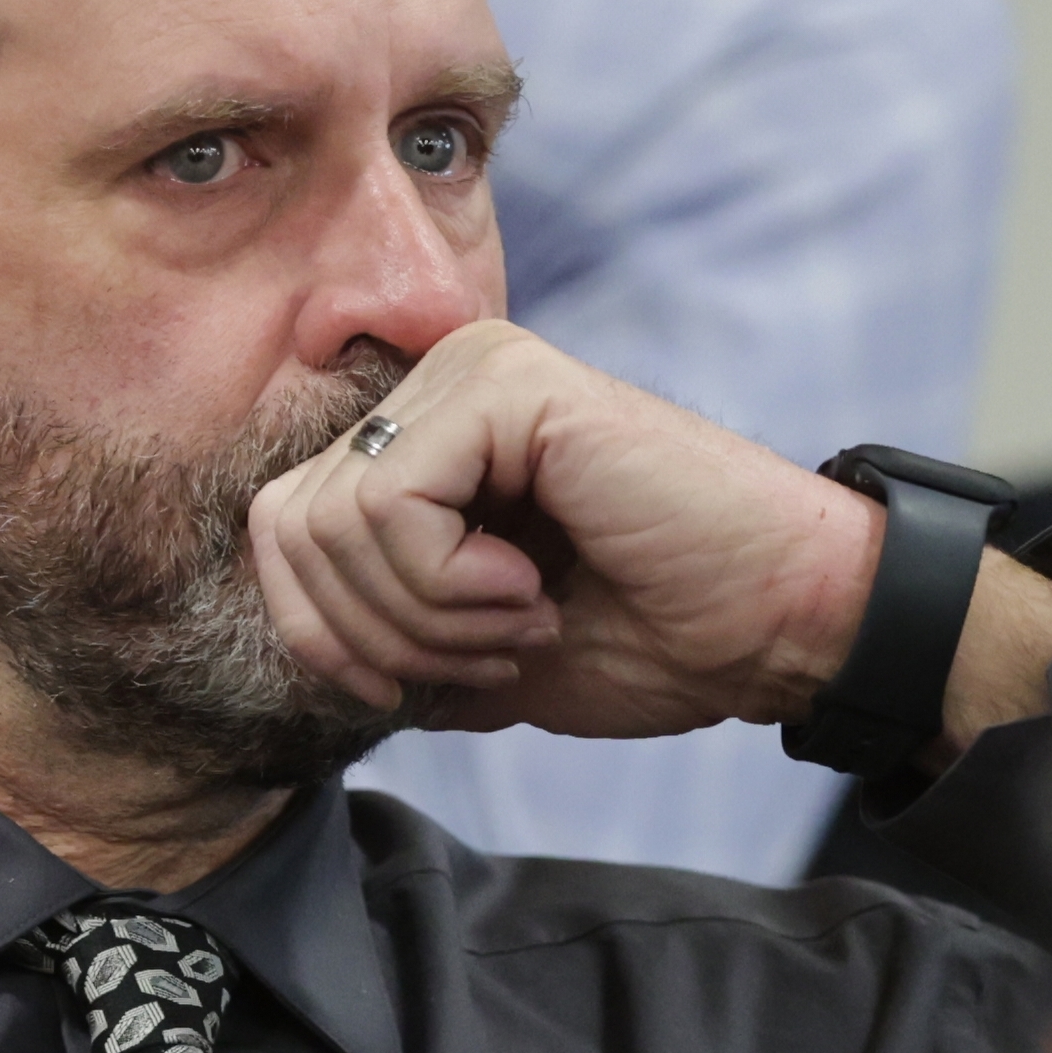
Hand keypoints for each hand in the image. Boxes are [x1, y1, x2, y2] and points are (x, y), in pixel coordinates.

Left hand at [249, 320, 1051, 753]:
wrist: (773, 626)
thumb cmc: (646, 637)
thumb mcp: (467, 651)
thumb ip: (375, 629)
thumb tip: (280, 642)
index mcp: (418, 443)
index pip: (278, 536)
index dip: (325, 639)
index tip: (423, 681)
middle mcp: (433, 387)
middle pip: (284, 530)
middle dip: (372, 636)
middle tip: (486, 648)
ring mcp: (469, 371)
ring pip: (332, 521)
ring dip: (424, 618)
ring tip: (521, 616)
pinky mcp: (509, 383)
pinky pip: (392, 503)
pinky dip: (449, 583)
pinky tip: (532, 586)